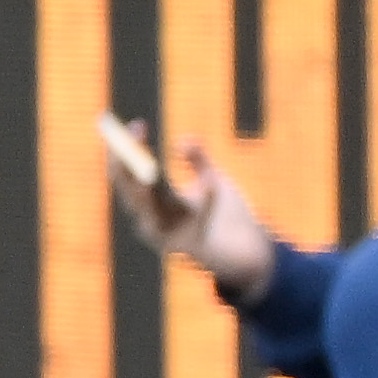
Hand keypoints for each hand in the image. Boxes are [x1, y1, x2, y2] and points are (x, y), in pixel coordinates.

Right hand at [115, 129, 279, 299]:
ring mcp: (171, 237)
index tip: (136, 123)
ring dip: (150, 191)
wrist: (251, 254)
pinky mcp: (194, 248)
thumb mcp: (212, 180)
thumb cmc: (227, 218)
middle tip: (134, 137)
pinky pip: (197, 223)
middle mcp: (153, 220)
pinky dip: (207, 204)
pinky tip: (214, 183)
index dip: (126, 150)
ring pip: (152, 211)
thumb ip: (198, 160)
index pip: (128, 175)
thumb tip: (183, 139)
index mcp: (154, 203)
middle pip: (130, 191)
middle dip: (130, 163)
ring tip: (151, 171)